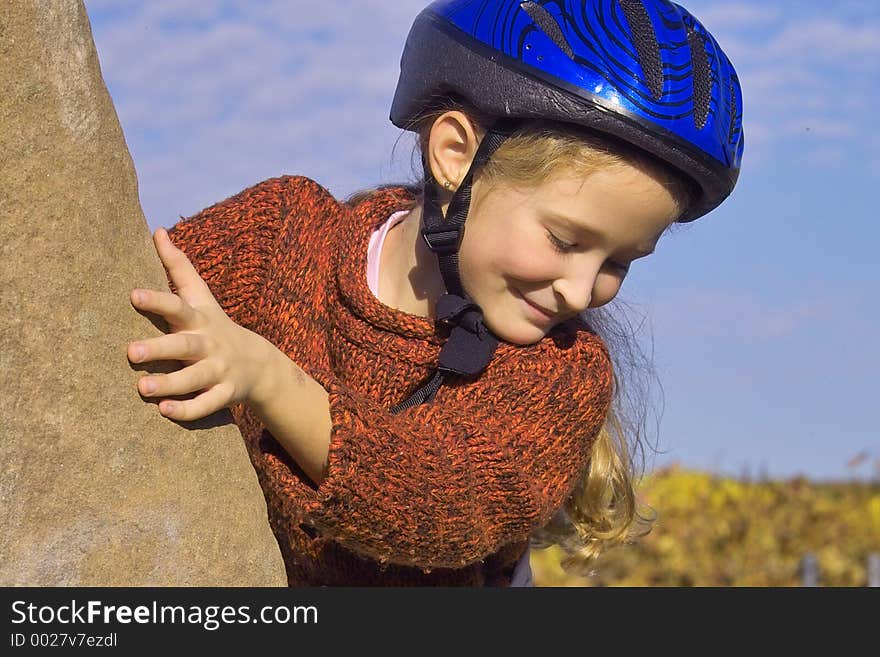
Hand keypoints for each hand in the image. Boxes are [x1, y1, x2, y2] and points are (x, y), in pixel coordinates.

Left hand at [128, 227, 269, 420]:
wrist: (259, 363)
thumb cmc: (214, 325)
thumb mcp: (201, 296)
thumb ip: (177, 267)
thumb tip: (157, 230)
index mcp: (199, 319)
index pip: (178, 305)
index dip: (157, 300)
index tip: (133, 295)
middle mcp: (209, 344)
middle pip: (185, 345)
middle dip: (160, 348)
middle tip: (131, 352)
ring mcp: (219, 370)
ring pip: (194, 379)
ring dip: (170, 383)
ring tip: (142, 388)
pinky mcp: (225, 394)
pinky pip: (207, 405)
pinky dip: (188, 410)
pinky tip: (165, 411)